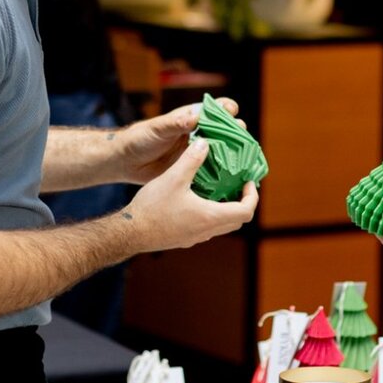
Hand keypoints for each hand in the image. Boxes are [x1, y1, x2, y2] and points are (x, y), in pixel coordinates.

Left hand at [115, 97, 243, 184]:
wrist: (127, 162)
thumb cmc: (140, 138)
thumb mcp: (157, 128)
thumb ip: (175, 123)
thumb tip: (195, 117)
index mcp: (192, 119)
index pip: (215, 109)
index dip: (227, 108)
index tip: (233, 112)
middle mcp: (199, 135)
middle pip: (225, 132)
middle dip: (237, 134)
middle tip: (242, 140)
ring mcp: (198, 153)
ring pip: (222, 152)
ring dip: (233, 156)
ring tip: (243, 161)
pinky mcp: (194, 170)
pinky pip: (212, 171)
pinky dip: (222, 174)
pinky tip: (231, 179)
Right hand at [124, 137, 258, 252]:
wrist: (130, 232)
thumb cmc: (152, 207)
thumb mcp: (173, 178)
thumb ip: (191, 159)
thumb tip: (205, 143)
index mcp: (211, 216)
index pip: (246, 211)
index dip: (252, 196)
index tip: (248, 182)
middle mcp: (208, 231)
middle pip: (238, 220)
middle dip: (243, 202)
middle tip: (238, 185)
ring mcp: (197, 237)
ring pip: (223, 225)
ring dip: (227, 209)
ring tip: (220, 189)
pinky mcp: (186, 239)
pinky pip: (208, 228)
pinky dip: (213, 214)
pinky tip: (199, 200)